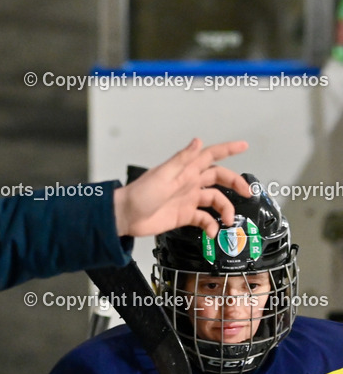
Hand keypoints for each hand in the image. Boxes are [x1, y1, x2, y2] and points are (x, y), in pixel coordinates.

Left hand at [113, 138, 249, 238]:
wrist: (126, 216)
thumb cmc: (140, 193)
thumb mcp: (163, 175)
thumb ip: (182, 159)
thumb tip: (198, 141)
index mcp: (185, 170)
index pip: (210, 156)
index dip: (227, 149)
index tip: (244, 146)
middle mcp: (189, 183)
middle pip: (219, 179)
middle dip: (235, 183)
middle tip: (247, 193)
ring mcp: (188, 199)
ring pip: (215, 200)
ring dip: (225, 209)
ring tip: (228, 220)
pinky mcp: (184, 215)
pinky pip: (204, 219)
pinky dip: (211, 226)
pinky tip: (212, 232)